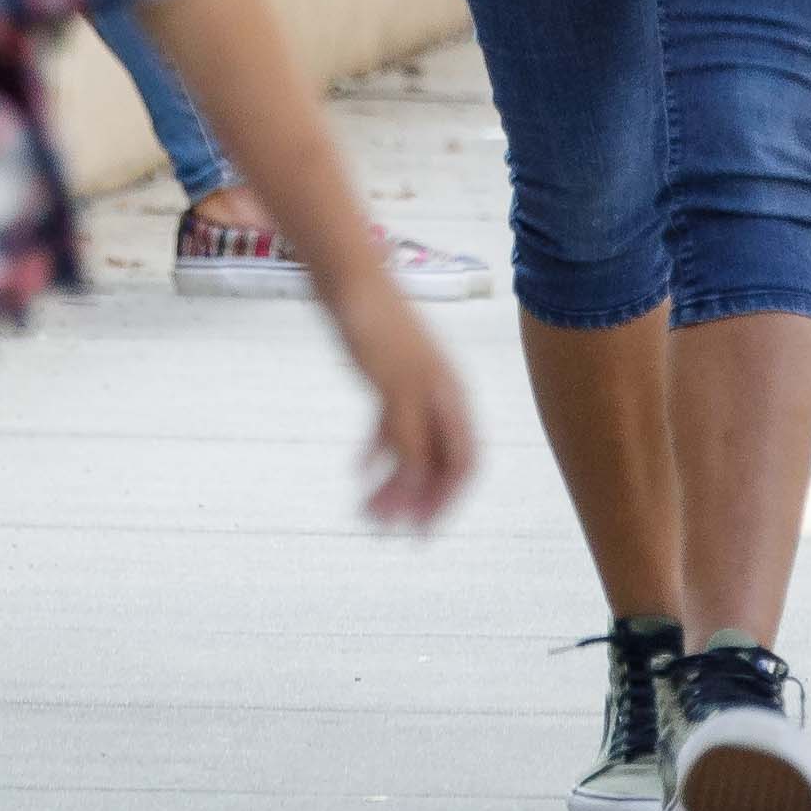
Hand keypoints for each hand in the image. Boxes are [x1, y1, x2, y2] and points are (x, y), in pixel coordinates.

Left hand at [319, 278, 479, 529]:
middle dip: (414, 497)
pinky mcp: (388, 376)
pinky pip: (391, 425)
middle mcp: (440, 394)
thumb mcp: (393, 389)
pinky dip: (377, 450)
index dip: (445, 500)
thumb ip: (409, 436)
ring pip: (412, 445)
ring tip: (364, 508)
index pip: (463, 462)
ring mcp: (414, 385)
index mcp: (451, 398)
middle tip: (382, 528)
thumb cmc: (375, 327)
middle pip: (438, 460)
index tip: (421, 533)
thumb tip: (418, 484)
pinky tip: (357, 469)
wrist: (347, 277)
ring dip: (392, 481)